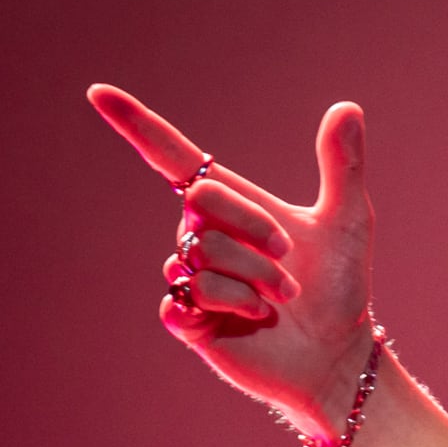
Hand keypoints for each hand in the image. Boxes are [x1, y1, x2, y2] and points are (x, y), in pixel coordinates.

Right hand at [88, 84, 377, 436]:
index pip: (173, 158)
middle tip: (289, 262)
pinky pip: (185, 299)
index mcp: (231, 206)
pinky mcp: (187, 319)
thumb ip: (343, 165)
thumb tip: (348, 106)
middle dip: (254, 231)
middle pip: (200, 204)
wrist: (337, 354)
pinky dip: (229, 308)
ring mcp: (191, 277)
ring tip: (280, 300)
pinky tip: (251, 319)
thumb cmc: (340, 288)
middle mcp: (202, 235)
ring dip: (255, 279)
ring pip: (200, 257)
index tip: (99, 92)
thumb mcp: (347, 221)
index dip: (137, 125)